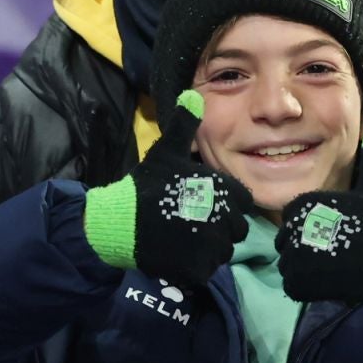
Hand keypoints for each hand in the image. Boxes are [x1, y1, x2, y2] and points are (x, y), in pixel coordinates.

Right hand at [82, 90, 253, 289]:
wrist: (120, 221)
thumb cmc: (147, 185)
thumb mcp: (166, 152)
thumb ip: (184, 125)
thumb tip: (193, 94)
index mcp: (221, 191)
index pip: (242, 202)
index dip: (226, 203)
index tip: (204, 203)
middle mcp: (222, 218)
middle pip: (237, 228)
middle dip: (220, 226)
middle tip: (192, 221)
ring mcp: (211, 246)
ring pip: (224, 251)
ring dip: (209, 247)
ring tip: (184, 237)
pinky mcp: (198, 268)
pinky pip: (208, 268)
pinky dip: (196, 265)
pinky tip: (178, 252)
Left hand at [276, 128, 362, 305]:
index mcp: (307, 203)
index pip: (294, 217)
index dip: (309, 227)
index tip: (331, 233)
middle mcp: (296, 227)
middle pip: (287, 241)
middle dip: (303, 248)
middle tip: (330, 253)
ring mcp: (296, 256)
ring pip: (288, 264)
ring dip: (303, 268)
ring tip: (328, 268)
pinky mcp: (300, 281)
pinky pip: (292, 284)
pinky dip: (304, 286)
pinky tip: (325, 282)